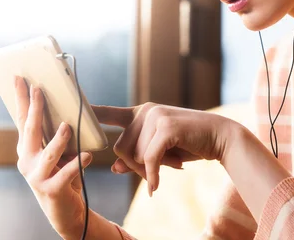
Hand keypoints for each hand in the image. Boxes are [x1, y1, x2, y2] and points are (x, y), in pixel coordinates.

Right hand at [14, 76, 93, 239]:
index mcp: (28, 149)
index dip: (21, 99)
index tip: (20, 78)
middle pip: (30, 130)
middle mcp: (28, 161)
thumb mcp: (58, 153)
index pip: (23, 119)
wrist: (66, 211)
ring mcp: (37, 177)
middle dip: (34, 108)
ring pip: (48, 154)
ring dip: (58, 140)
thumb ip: (56, 134)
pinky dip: (77, 164)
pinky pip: (66, 174)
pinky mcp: (52, 190)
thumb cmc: (63, 175)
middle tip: (39, 89)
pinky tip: (88, 156)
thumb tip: (66, 106)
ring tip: (67, 126)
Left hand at [92, 102, 236, 195]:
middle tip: (159, 169)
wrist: (219, 137)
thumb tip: (114, 169)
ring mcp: (155, 117)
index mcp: (141, 113)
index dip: (92, 113)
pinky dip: (152, 175)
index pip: (111, 114)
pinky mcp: (165, 127)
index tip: (74, 107)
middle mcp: (145, 111)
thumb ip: (136, 156)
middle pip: (121, 149)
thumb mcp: (159, 151)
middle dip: (136, 167)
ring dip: (148, 170)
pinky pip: (149, 159)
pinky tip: (157, 186)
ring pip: (134, 156)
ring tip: (171, 164)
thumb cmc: (188, 144)